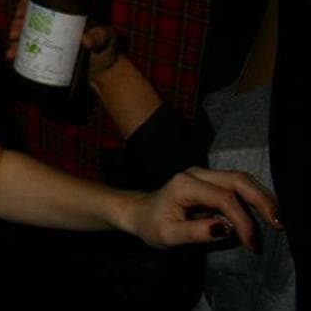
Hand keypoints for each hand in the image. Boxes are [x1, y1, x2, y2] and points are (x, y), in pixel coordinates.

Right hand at [5, 0, 118, 75]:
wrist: (105, 72)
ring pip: (24, 34)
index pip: (41, 2)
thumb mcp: (106, 38)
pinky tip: (11, 57)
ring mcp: (47, 40)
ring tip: (12, 50)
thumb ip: (99, 37)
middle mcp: (52, 24)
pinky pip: (26, 51)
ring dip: (14, 40)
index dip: (26, 4)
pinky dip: (16, 53)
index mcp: (64, 13)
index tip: (22, 10)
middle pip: (27, 18)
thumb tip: (86, 41)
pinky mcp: (44, 55)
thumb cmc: (106, 48)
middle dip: (16, 24)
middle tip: (15, 33)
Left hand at [127, 167, 281, 250]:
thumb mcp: (168, 235)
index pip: (224, 199)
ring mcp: (203, 173)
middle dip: (262, 200)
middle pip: (237, 180)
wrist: (139, 212)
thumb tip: (226, 228)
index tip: (251, 244)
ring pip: (240, 178)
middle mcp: (195, 173)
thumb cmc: (152, 225)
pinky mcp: (209, 179)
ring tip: (276, 219)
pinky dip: (253, 195)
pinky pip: (236, 183)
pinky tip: (263, 211)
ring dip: (260, 197)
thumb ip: (196, 232)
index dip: (243, 221)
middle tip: (278, 224)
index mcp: (185, 185)